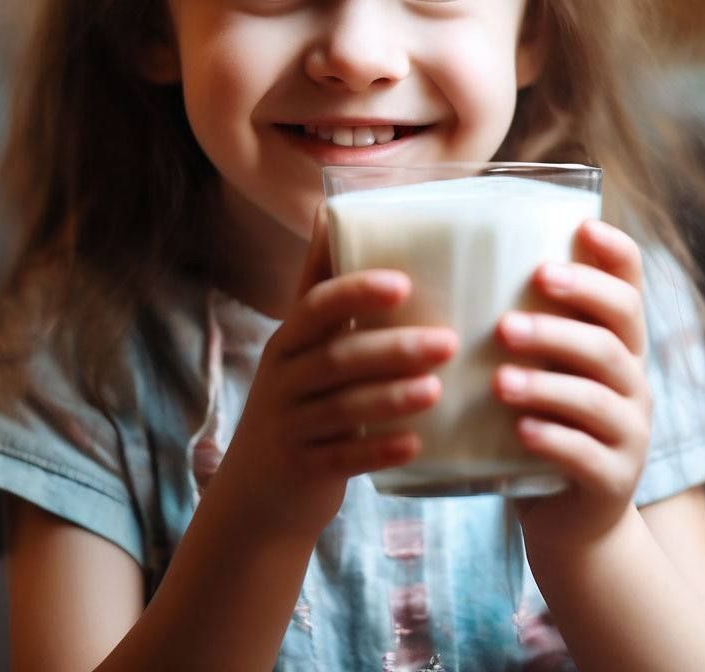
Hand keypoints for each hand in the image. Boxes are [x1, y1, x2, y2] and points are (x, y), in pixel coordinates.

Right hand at [215, 206, 458, 540]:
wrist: (255, 492)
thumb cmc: (297, 402)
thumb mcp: (299, 347)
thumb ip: (322, 291)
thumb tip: (329, 212)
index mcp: (289, 340)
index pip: (316, 305)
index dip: (356, 292)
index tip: (402, 283)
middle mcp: (284, 378)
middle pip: (338, 357)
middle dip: (394, 347)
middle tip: (449, 342)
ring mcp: (290, 425)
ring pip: (343, 408)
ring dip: (392, 397)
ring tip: (436, 389)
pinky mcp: (303, 468)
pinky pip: (343, 458)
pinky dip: (378, 451)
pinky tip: (414, 445)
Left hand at [492, 219, 651, 547]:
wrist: (571, 517)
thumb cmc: (543, 422)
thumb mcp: (543, 369)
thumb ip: (524, 325)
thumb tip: (455, 267)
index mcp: (617, 343)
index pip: (631, 287)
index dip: (614, 255)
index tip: (582, 227)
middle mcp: (632, 380)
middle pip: (614, 334)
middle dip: (566, 317)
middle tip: (509, 318)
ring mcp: (630, 432)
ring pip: (596, 396)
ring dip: (546, 383)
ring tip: (499, 380)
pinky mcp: (613, 479)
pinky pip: (586, 454)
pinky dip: (552, 439)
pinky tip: (519, 430)